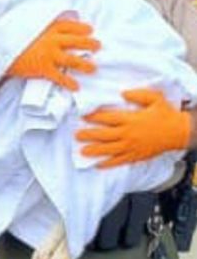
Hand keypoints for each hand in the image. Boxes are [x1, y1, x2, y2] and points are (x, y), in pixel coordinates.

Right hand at [7, 19, 99, 90]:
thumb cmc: (10, 38)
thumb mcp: (24, 25)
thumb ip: (38, 24)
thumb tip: (45, 22)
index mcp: (47, 28)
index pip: (69, 25)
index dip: (81, 27)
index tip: (90, 30)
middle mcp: (51, 40)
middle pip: (76, 41)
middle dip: (89, 43)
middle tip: (98, 46)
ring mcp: (48, 54)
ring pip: (73, 59)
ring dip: (84, 64)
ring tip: (92, 68)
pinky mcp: (43, 68)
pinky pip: (60, 76)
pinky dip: (68, 82)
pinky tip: (75, 87)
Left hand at [77, 88, 191, 167]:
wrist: (180, 132)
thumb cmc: (166, 114)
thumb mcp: (154, 98)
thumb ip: (138, 95)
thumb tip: (123, 93)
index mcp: (130, 119)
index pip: (107, 118)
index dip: (93, 117)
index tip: (82, 116)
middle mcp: (129, 134)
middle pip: (104, 135)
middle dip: (89, 135)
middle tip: (76, 135)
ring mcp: (132, 146)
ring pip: (109, 150)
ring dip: (94, 150)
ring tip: (82, 151)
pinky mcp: (136, 156)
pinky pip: (120, 161)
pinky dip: (108, 164)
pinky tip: (98, 165)